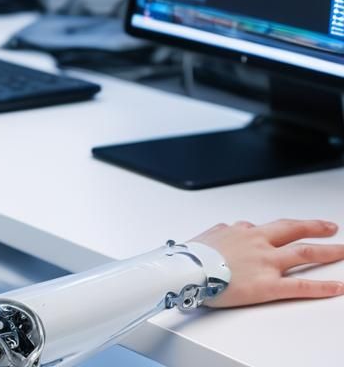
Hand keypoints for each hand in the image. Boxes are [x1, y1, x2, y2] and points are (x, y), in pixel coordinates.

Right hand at [191, 218, 343, 306]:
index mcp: (241, 231)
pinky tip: (338, 288)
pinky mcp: (268, 285)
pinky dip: (323, 287)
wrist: (186, 270)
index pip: (266, 227)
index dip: (281, 229)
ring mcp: (265, 262)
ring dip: (328, 251)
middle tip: (330, 226)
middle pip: (293, 230)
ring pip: (303, 253)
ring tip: (342, 250)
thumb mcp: (207, 236)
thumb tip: (226, 229)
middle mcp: (257, 242)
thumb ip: (222, 232)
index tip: (290, 229)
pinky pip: (301, 286)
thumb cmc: (192, 256)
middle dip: (314, 227)